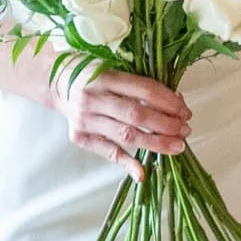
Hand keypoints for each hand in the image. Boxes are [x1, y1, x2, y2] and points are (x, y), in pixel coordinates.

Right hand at [55, 71, 189, 180]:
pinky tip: (142, 172)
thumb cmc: (92, 72)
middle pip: (137, 115)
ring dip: (156, 143)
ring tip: (177, 146)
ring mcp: (85, 119)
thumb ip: (139, 84)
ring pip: (126, 135)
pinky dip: (127, 163)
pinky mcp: (80, 136)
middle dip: (166, 125)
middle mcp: (93, 98)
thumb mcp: (114, 67)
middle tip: (185, 130)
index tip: (185, 111)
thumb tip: (175, 102)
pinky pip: (108, 152)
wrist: (56, 81)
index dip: (169, 102)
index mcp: (105, 76)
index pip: (145, 90)